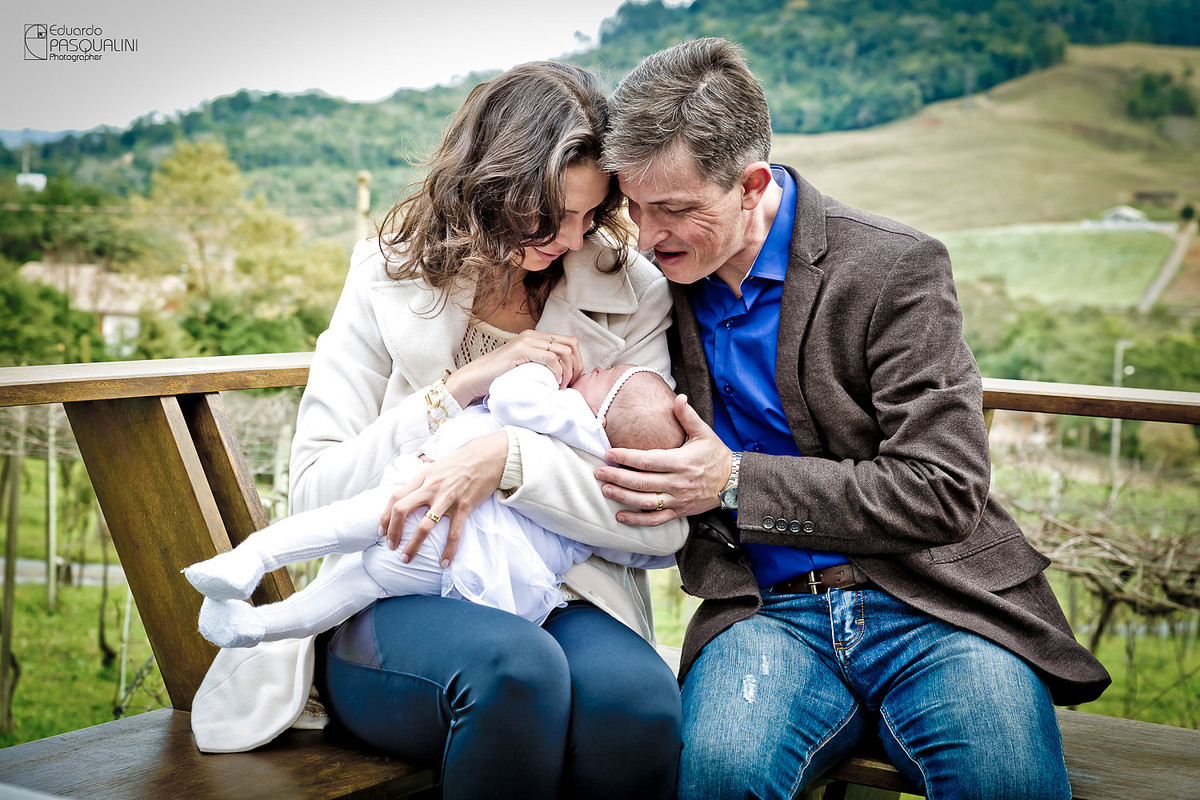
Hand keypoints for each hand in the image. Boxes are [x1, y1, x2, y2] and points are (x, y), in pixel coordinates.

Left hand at [378, 431, 508, 564]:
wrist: (488, 457)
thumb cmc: (462, 461)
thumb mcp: (437, 464)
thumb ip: (423, 473)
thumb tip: (413, 477)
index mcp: (422, 477)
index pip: (396, 497)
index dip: (385, 516)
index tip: (381, 531)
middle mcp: (431, 488)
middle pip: (403, 510)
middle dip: (393, 532)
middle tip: (391, 547)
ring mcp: (447, 498)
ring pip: (424, 526)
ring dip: (413, 545)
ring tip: (406, 558)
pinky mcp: (464, 507)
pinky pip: (454, 533)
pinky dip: (449, 550)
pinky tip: (444, 562)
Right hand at [444, 330, 581, 404]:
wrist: (475, 378)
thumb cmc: (499, 377)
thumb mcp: (526, 367)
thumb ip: (541, 364)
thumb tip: (564, 375)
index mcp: (536, 337)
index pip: (570, 342)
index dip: (577, 361)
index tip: (573, 380)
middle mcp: (532, 335)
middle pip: (571, 344)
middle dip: (576, 366)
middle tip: (570, 384)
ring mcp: (526, 341)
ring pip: (564, 351)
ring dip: (568, 371)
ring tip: (560, 386)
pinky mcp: (520, 350)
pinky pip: (550, 358)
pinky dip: (557, 372)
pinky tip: (553, 383)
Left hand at [594, 395, 730, 525]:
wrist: (734, 481)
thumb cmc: (716, 455)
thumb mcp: (704, 433)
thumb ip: (687, 416)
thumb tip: (678, 397)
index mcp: (681, 462)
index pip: (648, 460)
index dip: (626, 457)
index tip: (609, 454)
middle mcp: (678, 482)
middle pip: (641, 482)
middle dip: (617, 477)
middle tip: (598, 472)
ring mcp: (678, 499)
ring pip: (645, 502)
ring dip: (623, 497)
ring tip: (605, 490)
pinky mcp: (679, 512)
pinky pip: (656, 520)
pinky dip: (637, 520)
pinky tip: (620, 516)